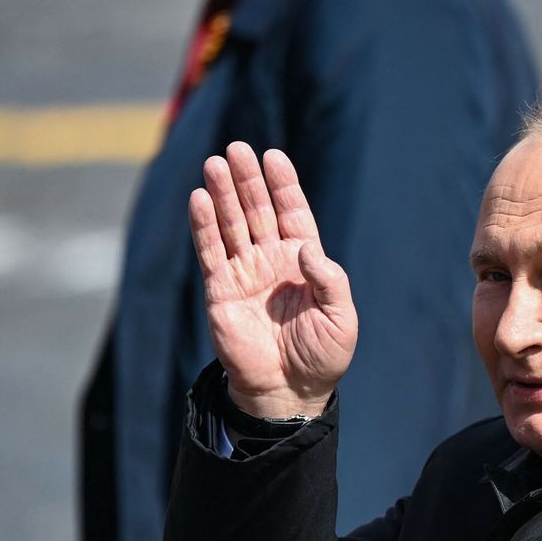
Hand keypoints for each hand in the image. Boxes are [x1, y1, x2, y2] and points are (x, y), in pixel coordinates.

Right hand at [190, 142, 357, 417]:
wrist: (289, 391)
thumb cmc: (322, 355)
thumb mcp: (341, 315)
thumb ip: (328, 278)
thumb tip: (304, 247)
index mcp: (304, 261)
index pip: (292, 212)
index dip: (282, 184)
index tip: (273, 156)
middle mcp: (272, 261)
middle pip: (258, 210)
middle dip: (248, 179)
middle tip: (237, 149)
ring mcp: (245, 274)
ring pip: (232, 224)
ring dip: (224, 194)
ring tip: (215, 163)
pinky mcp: (221, 291)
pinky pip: (211, 252)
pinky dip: (204, 226)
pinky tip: (200, 199)